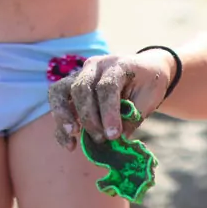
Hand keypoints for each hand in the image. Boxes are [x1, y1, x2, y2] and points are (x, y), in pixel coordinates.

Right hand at [47, 50, 174, 150]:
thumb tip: (117, 142)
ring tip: (73, 136)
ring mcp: (80, 74)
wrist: (147, 71)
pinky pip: (57, 101)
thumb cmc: (149, 85)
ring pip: (60, 91)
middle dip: (89, 118)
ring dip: (64, 116)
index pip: (107, 86)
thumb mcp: (148, 99)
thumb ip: (132, 118)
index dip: (108, 112)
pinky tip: (70, 144)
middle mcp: (96, 65)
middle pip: (81, 88)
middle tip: (101, 139)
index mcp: (119, 64)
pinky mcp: (71, 86)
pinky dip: (61, 123)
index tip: (113, 135)